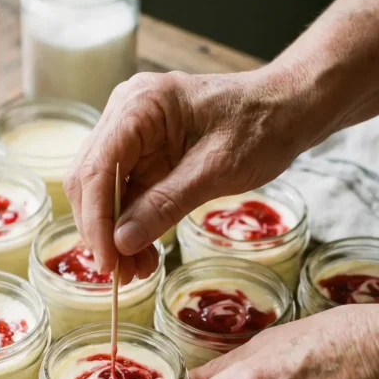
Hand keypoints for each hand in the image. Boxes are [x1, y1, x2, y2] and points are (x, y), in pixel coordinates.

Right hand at [64, 65, 308, 280]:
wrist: (287, 109)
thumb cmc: (261, 126)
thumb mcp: (216, 170)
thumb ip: (166, 204)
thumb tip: (121, 242)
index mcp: (140, 105)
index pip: (98, 167)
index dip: (97, 219)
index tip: (108, 262)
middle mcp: (125, 114)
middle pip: (91, 179)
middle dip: (102, 231)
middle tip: (121, 274)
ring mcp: (132, 134)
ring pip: (103, 192)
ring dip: (114, 234)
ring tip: (137, 270)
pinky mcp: (144, 154)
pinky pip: (125, 194)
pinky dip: (131, 226)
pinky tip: (143, 253)